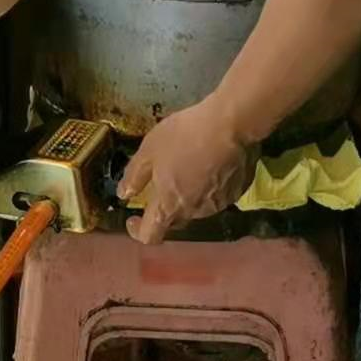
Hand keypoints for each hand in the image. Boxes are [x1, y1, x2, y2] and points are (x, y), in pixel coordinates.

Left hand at [117, 96, 256, 243]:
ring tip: (189, 168)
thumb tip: (124, 194)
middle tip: (161, 186)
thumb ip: (134, 176)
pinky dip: (210, 187)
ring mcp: (219, 204)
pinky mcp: (237, 193)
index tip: (133, 218)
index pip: (150, 236)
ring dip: (189, 196)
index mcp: (169, 206)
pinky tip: (211, 165)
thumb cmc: (183, 137)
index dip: (137, 231)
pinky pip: (218, 196)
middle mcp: (194, 212)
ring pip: (197, 208)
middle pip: (174, 222)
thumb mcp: (148, 151)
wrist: (230, 125)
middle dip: (164, 209)